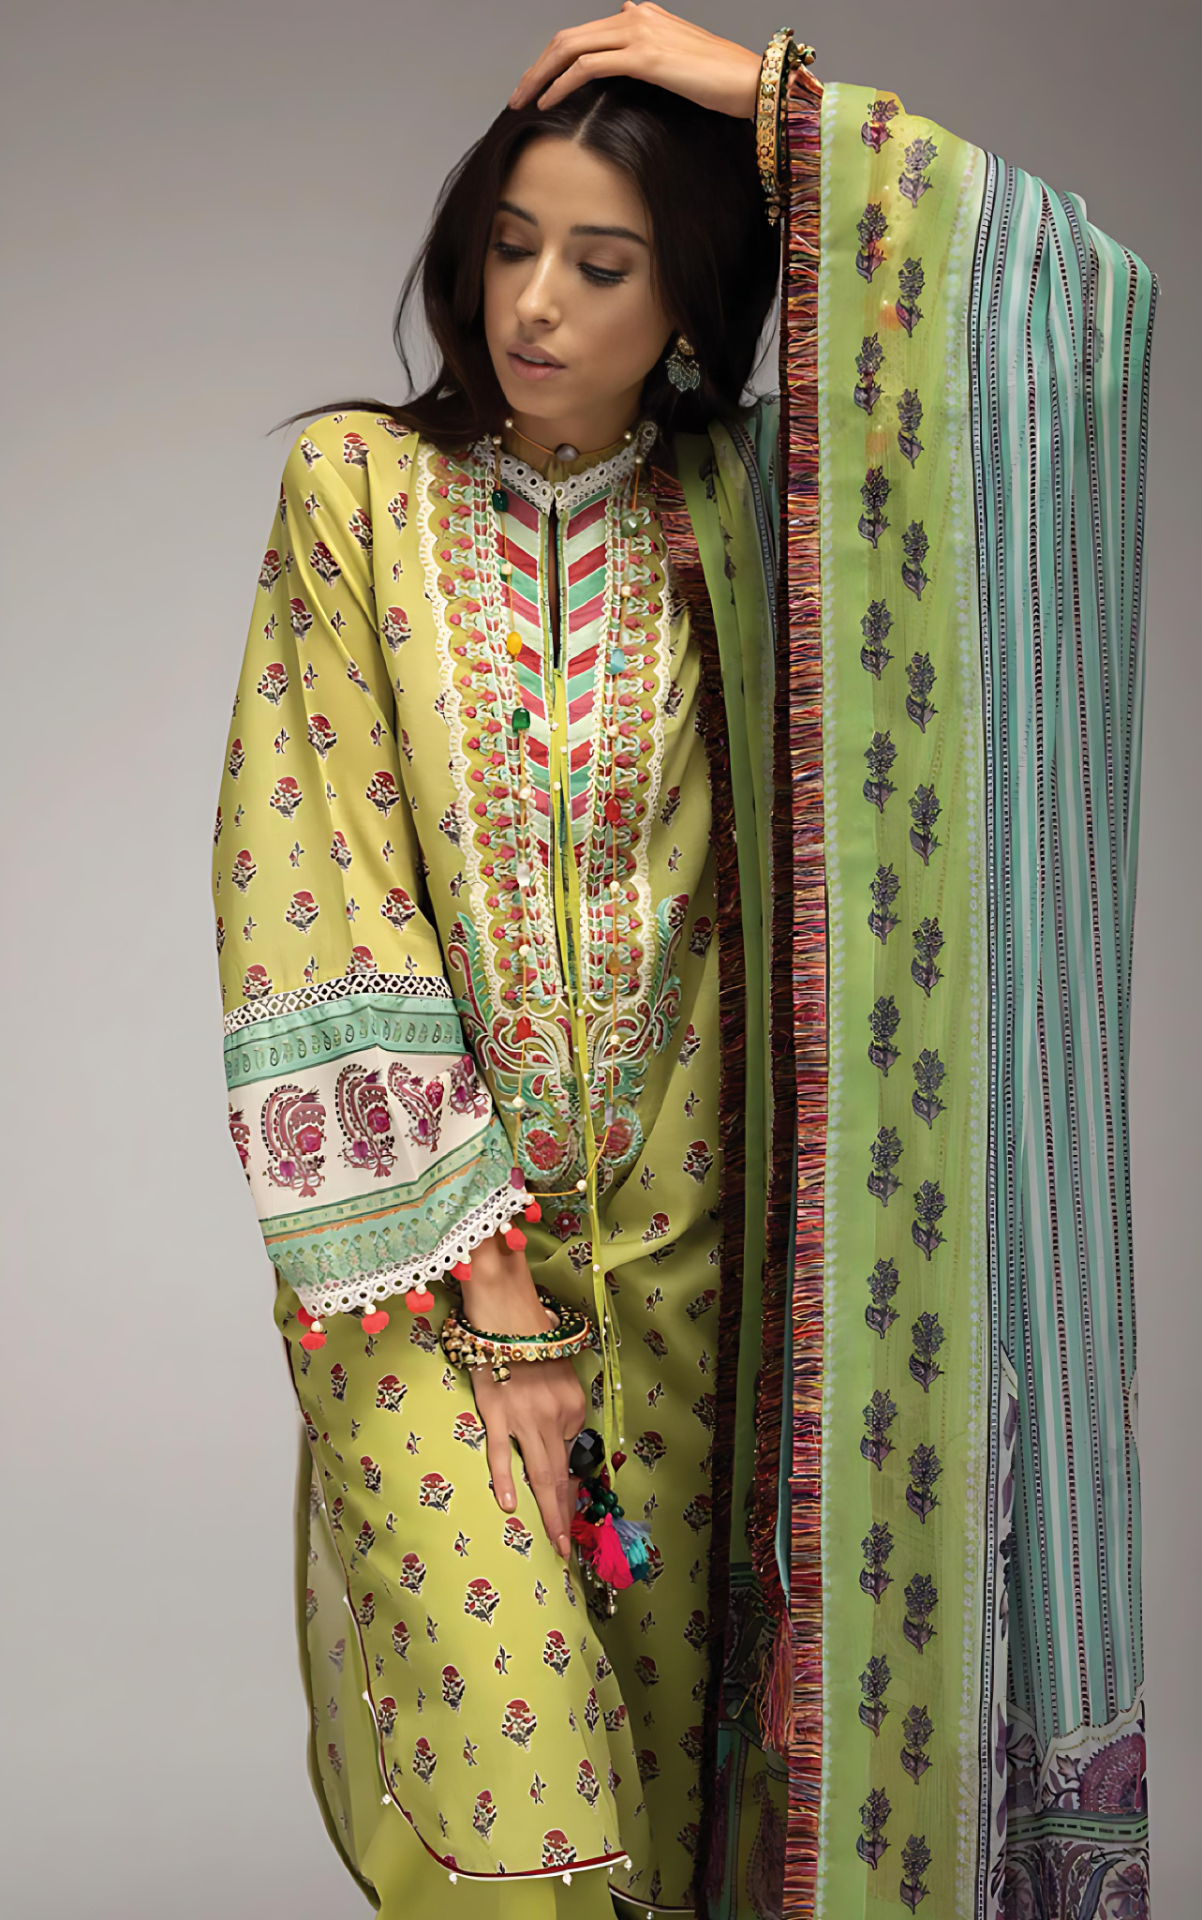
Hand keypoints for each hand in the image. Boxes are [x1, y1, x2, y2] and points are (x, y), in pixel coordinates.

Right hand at [462, 1231, 588, 1559]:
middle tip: (570, 1550)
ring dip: (549, 1512)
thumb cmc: (531, 1336)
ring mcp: (525, 1418)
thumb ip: (559, 1406)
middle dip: (566, 1515)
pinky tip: (509, 1507)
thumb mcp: (559, 1373)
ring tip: (555, 1543)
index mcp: (572, 1405)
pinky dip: (506, 1481)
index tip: (568, 1511)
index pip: (570, 1451)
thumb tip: (556, 1438)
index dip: (568, 1483)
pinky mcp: (496, 1414)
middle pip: (561, 1474)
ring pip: (540, 1473)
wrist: (504, 1310)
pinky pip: (502, 1455)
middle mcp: (555, 1415)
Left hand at [507, 2, 761, 121]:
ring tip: (523, 100)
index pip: (583, 33)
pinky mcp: (644, 56)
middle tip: (517, 95)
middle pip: (568, 37)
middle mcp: (635, 15)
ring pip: (571, 48)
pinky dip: (562, 83)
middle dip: (536, 67)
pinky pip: (588, 66)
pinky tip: (548, 101)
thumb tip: (628, 34)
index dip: (552, 58)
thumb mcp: (680, 60)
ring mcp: (639, 32)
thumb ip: (650, 47)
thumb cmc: (722, 81)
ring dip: (540, 76)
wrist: (752, 82)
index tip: (535, 84)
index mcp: (641, 15)